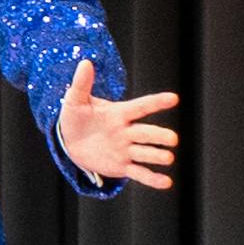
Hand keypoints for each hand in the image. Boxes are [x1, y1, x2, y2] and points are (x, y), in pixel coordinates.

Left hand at [54, 57, 182, 192]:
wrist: (70, 143)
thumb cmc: (75, 118)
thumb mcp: (75, 101)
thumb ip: (81, 84)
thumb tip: (85, 62)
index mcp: (119, 114)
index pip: (140, 107)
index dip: (156, 102)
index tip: (174, 98)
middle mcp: (127, 132)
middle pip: (146, 133)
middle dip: (159, 136)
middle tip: (172, 139)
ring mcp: (126, 150)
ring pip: (145, 153)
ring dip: (157, 156)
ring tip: (168, 158)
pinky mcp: (122, 166)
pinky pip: (139, 173)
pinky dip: (152, 179)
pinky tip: (166, 182)